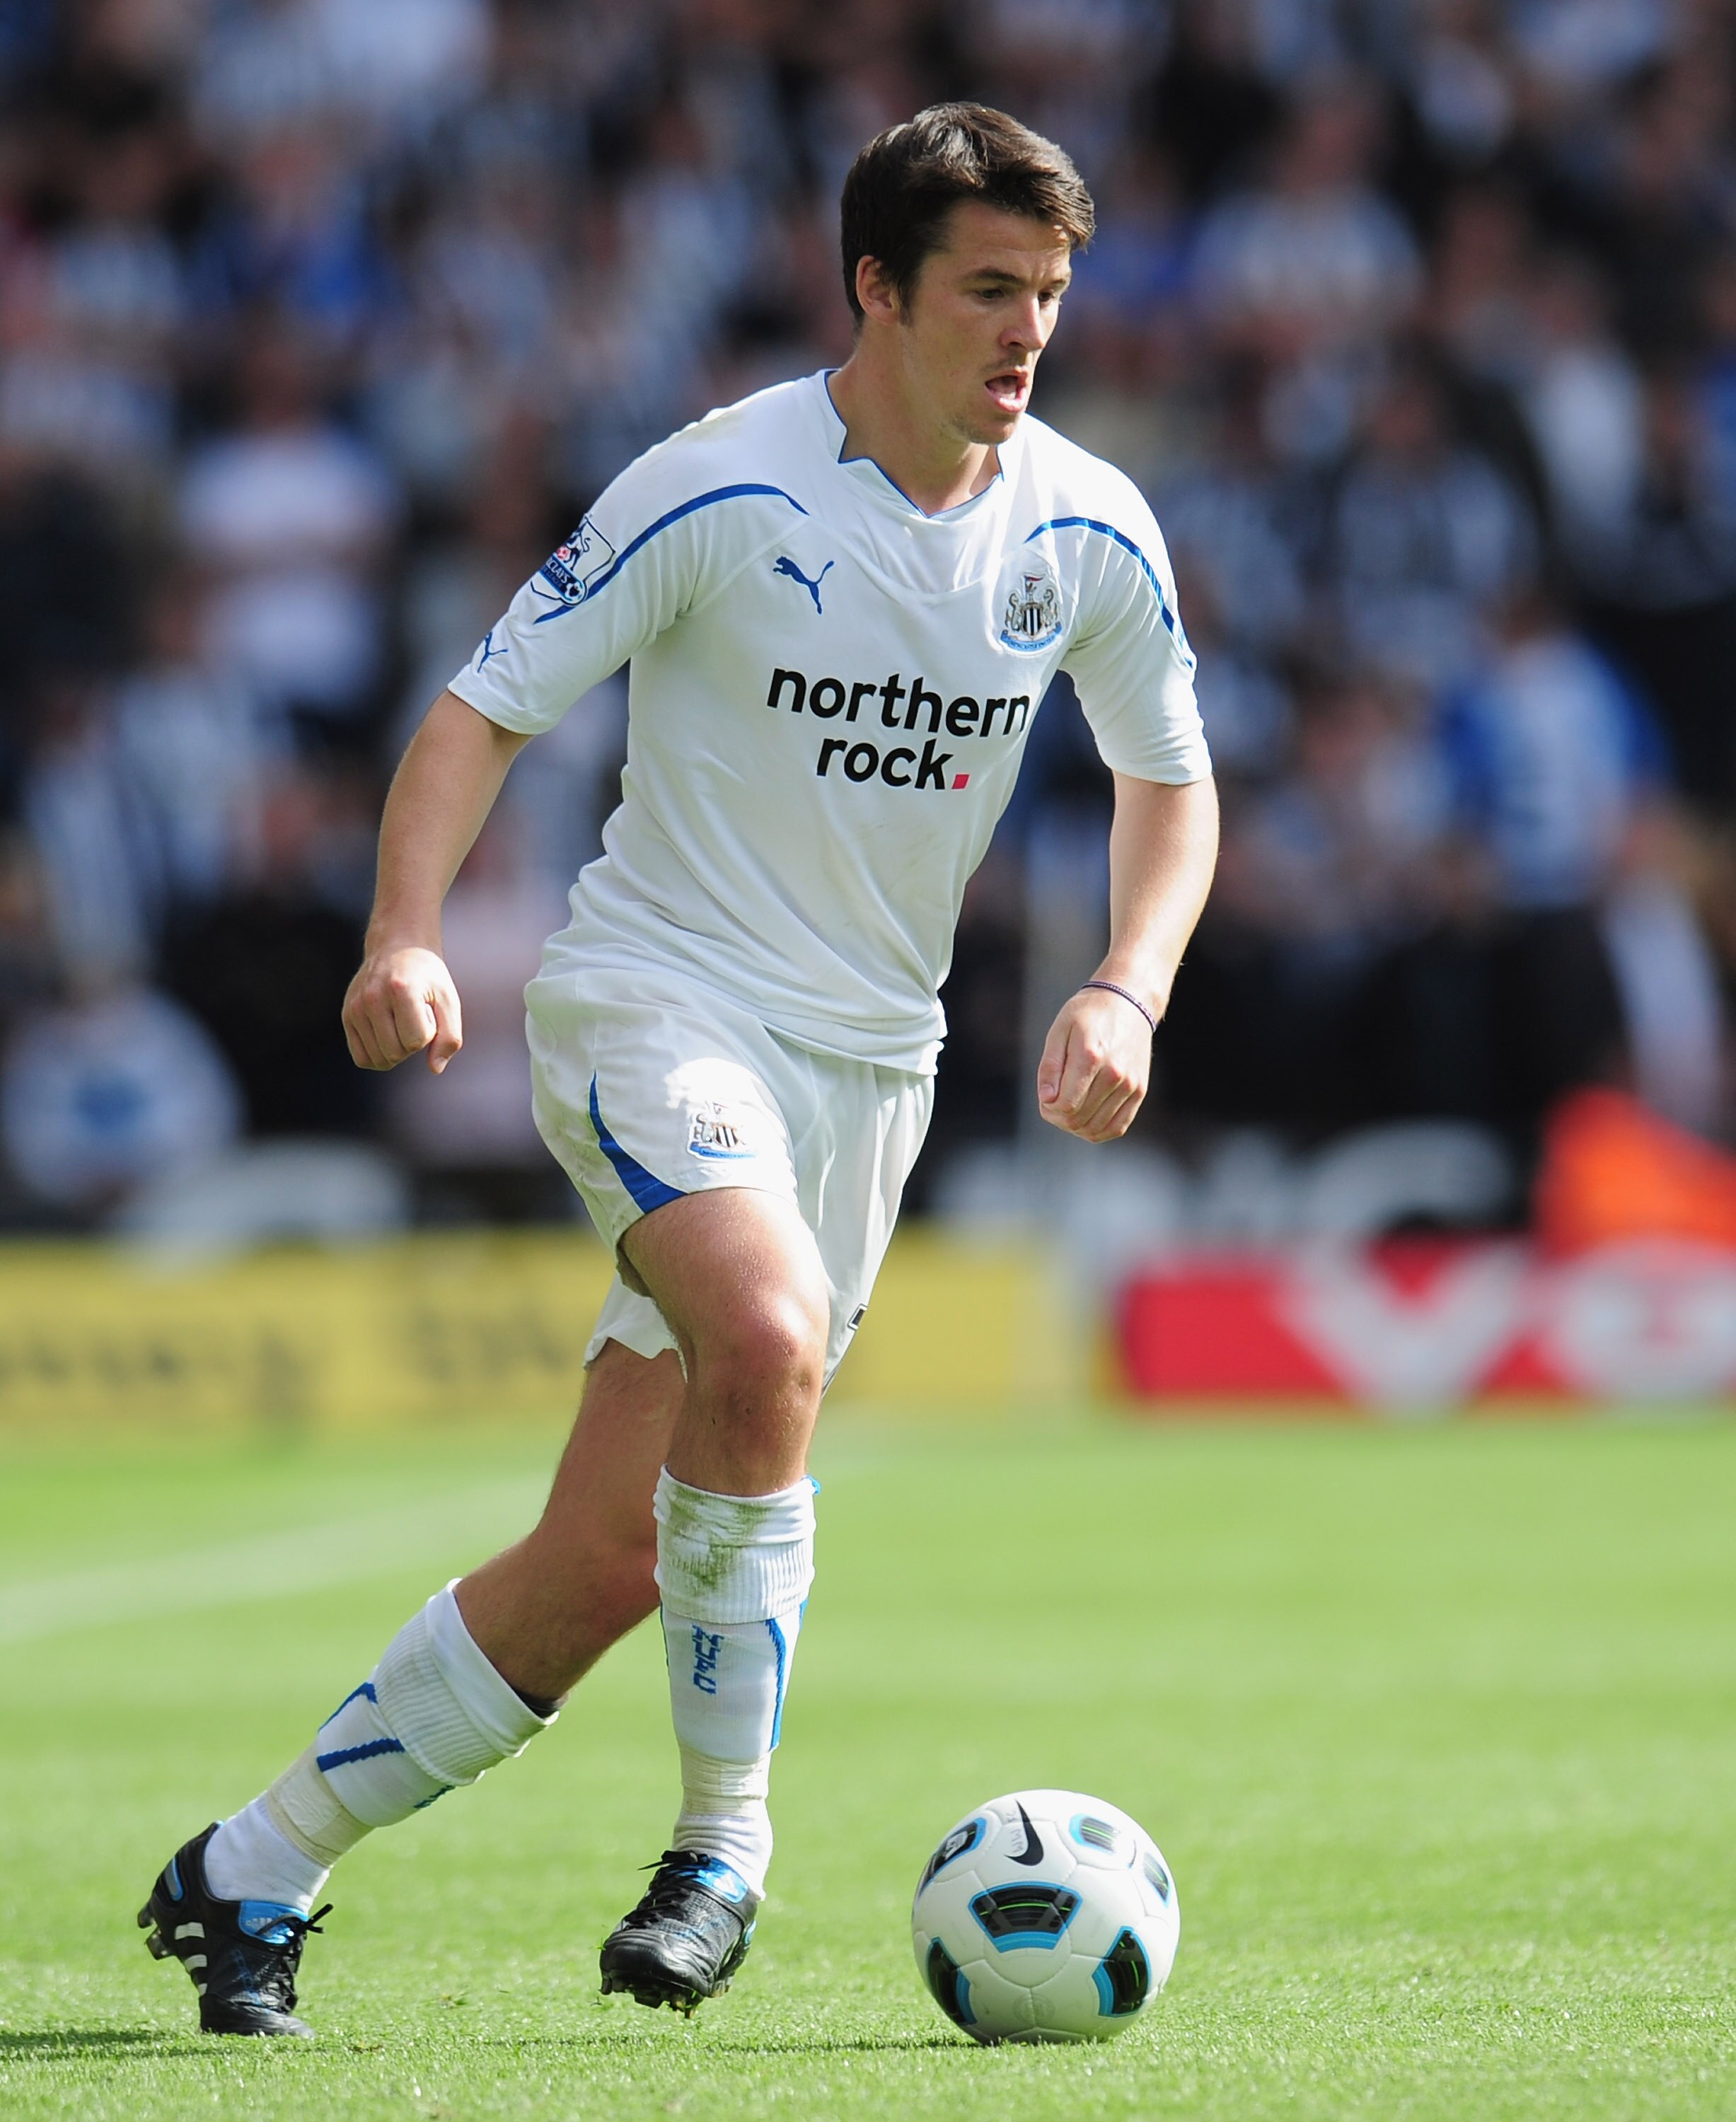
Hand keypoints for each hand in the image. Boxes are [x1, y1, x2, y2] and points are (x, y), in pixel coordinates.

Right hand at [342, 945, 462, 1072]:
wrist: (398, 947)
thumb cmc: (427, 976)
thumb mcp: (448, 1000)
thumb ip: (450, 1036)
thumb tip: (435, 1068)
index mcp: (400, 990)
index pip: (417, 1040)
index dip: (430, 1032)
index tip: (427, 1010)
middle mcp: (372, 998)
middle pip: (396, 1053)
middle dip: (412, 1043)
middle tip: (413, 1016)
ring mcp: (356, 1007)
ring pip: (379, 1059)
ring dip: (396, 1050)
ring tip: (399, 1022)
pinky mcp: (347, 1015)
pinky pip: (361, 1058)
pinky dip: (378, 1057)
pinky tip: (388, 1038)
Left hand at [1036, 985, 1152, 1142]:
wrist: (1129, 1002)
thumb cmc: (1088, 1014)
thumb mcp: (1060, 1030)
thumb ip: (1050, 1066)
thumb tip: (1047, 1099)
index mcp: (1091, 1056)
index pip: (1066, 1105)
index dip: (1049, 1109)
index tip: (1046, 1097)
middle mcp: (1114, 1073)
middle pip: (1078, 1119)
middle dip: (1058, 1117)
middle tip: (1053, 1102)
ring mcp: (1130, 1085)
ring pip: (1095, 1128)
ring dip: (1075, 1126)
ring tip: (1068, 1108)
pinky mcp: (1139, 1091)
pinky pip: (1117, 1127)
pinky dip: (1097, 1131)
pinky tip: (1086, 1119)